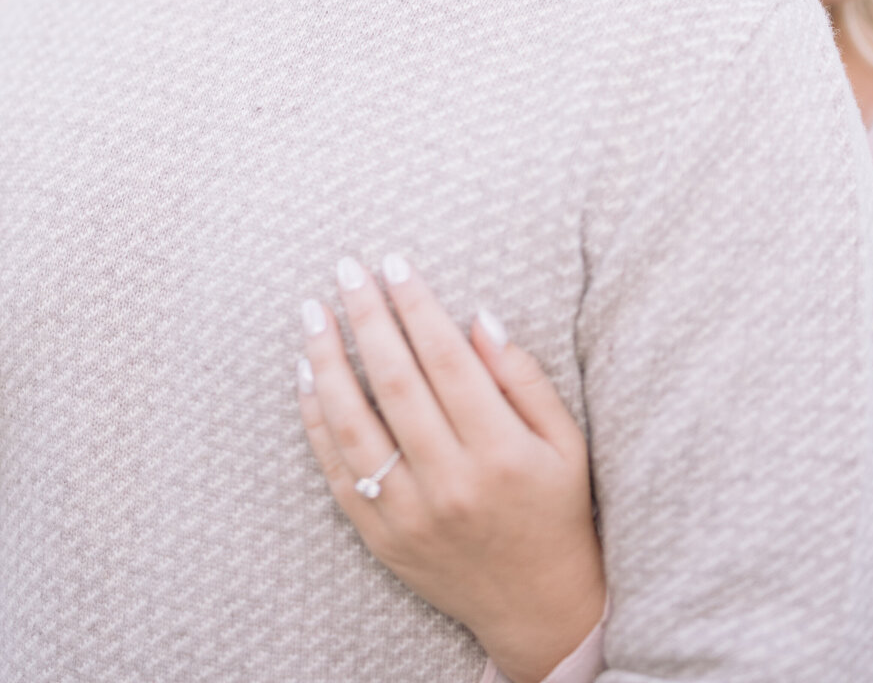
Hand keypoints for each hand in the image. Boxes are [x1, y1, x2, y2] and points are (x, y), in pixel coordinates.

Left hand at [297, 256, 603, 682]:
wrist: (538, 609)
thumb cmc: (555, 510)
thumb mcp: (566, 443)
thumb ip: (524, 379)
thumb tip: (478, 318)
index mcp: (500, 452)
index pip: (447, 360)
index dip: (417, 306)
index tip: (394, 264)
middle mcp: (451, 482)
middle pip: (395, 383)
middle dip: (367, 317)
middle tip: (346, 268)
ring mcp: (410, 514)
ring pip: (354, 425)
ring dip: (328, 362)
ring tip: (312, 313)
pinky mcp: (382, 537)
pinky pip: (337, 471)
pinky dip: (317, 420)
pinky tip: (307, 376)